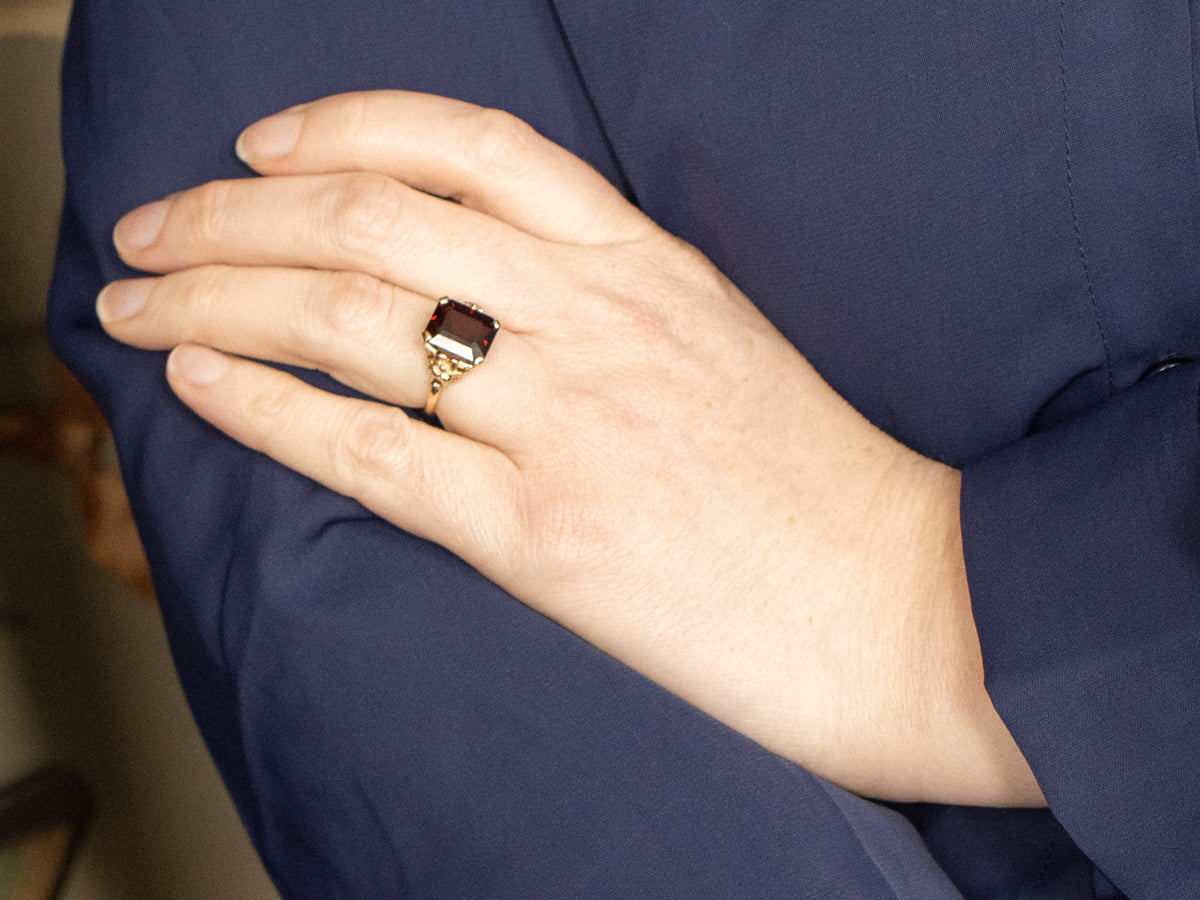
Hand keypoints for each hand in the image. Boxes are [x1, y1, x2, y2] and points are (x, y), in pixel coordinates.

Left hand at [98, 91, 1041, 805]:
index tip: (261, 143)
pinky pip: (371, 451)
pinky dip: (265, 410)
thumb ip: (604, 297)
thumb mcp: (716, 339)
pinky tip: (198, 385)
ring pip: (349, 321)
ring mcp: (567, 422)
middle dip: (232, 214)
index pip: (469, 147)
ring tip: (134, 303)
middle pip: (372, 221)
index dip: (345, 125)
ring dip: (216, 300)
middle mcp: (597, 318)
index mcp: (648, 263)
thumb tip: (476, 290)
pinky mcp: (543, 535)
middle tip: (151, 228)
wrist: (900, 603)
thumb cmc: (814, 481)